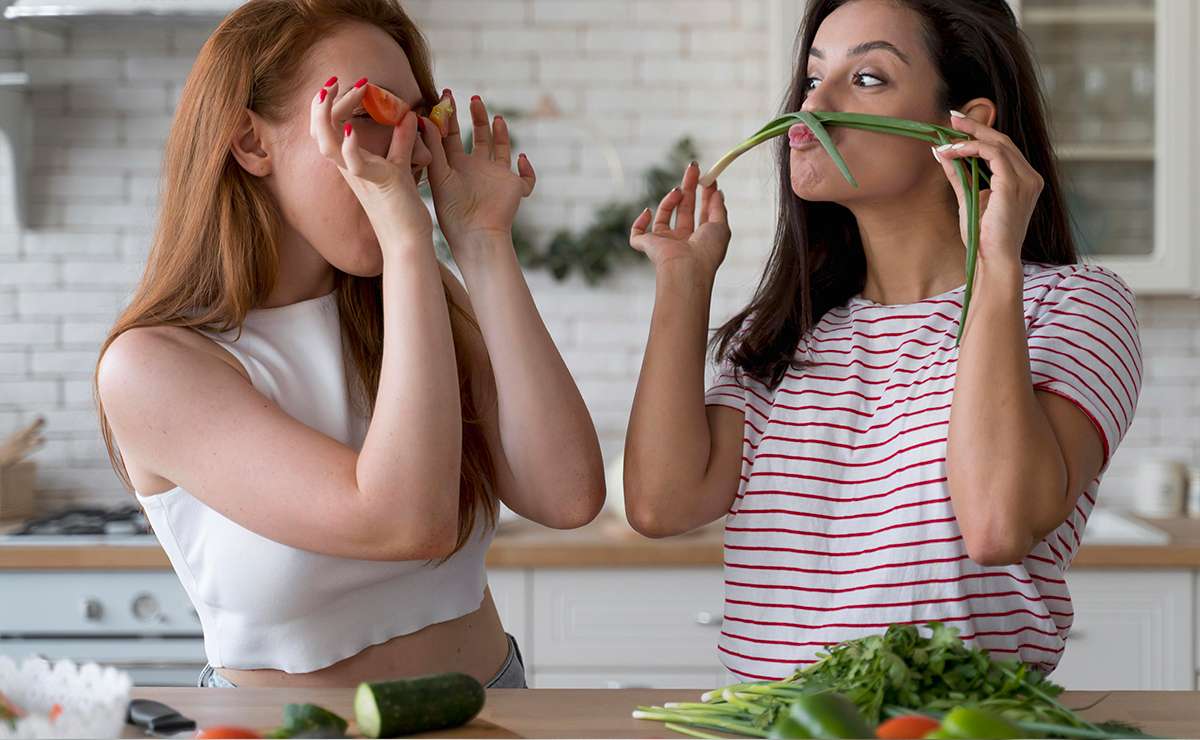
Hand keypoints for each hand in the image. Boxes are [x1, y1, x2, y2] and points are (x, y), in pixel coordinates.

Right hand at [309, 77, 431, 240]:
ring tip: (331, 92)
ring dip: (326, 117)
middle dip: (321, 104)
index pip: (329, 129)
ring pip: (327, 145)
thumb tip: (409, 116)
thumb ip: (402, 141)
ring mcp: (360, 177)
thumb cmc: (403, 210)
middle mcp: (349, 170)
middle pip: (318, 132)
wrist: (408, 242)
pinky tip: (351, 128)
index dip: (331, 106)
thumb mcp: (401, 167)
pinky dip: (351, 146)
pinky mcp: (377, 183)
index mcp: (352, 164)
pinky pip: (355, 164)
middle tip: (333, 81)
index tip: (350, 84)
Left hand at [422, 91, 535, 250]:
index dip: (450, 116)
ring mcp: (496, 178)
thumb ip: (435, 147)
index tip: (446, 95)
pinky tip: (522, 159)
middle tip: (474, 98)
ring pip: (502, 150)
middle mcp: (477, 169)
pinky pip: (526, 178)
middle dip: (477, 117)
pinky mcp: (514, 188)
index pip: (452, 135)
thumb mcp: (439, 175)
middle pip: (479, 137)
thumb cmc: (452, 211)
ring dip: (501, 134)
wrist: (474, 235)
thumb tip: (426, 118)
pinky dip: (528, 169)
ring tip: (497, 118)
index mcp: (456, 166)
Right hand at [629, 162, 729, 278]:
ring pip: (664, 214)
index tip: (709, 178)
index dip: (705, 195)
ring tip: (678, 190)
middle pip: (684, 209)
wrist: (687, 269)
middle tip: (693, 166)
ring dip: (671, 199)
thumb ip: (718, 208)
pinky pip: (637, 233)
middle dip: (688, 187)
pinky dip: (640, 221)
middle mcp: (682, 241)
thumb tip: (716, 191)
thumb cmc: (707, 251)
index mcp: (700, 239)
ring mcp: (664, 243)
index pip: (702, 213)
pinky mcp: (647, 246)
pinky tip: (648, 211)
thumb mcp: (721, 226)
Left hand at [933, 112, 1043, 271]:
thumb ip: (959, 174)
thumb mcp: (968, 197)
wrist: (992, 258)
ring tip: (945, 139)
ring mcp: (1026, 180)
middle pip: (1003, 140)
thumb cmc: (982, 235)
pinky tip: (952, 152)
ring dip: (968, 138)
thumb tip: (941, 152)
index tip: (958, 124)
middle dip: (975, 126)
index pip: (1003, 148)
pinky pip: (993, 155)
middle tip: (952, 117)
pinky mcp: (1013, 184)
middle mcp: (1030, 177)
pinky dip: (971, 149)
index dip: (981, 133)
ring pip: (998, 144)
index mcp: (1023, 180)